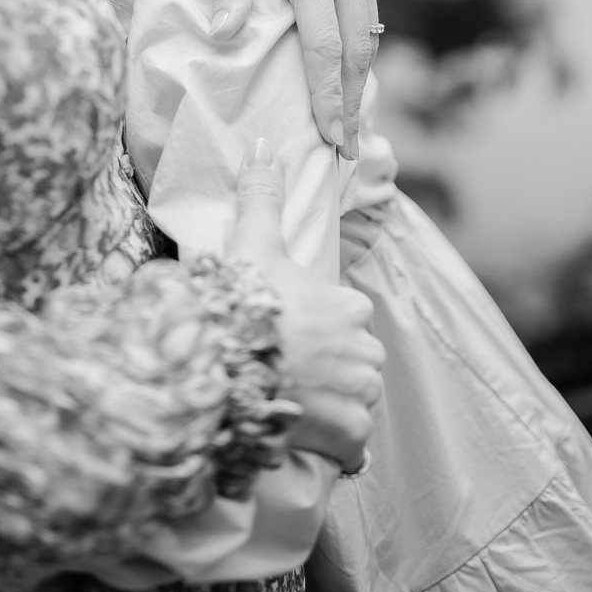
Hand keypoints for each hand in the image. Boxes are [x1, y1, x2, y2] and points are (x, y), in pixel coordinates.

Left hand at [208, 0, 379, 156]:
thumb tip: (226, 37)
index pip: (324, 44)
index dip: (327, 96)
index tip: (330, 137)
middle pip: (357, 48)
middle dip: (352, 103)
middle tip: (345, 152)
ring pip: (370, 33)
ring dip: (360, 81)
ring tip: (349, 125)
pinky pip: (368, 13)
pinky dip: (361, 50)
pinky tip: (348, 77)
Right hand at [226, 141, 383, 475]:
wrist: (228, 367)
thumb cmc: (244, 304)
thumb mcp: (252, 244)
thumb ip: (261, 196)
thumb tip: (265, 144)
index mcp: (347, 307)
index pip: (350, 315)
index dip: (324, 323)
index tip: (295, 330)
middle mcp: (363, 350)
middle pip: (358, 359)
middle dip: (337, 366)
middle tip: (294, 370)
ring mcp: (358, 395)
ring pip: (359, 400)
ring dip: (338, 405)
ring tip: (298, 403)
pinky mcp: (349, 436)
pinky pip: (355, 446)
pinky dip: (340, 447)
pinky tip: (314, 439)